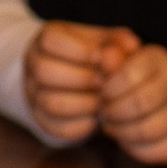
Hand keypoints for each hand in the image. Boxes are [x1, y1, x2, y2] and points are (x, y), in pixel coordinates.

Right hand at [25, 20, 133, 144]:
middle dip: (83, 79)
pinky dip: (82, 125)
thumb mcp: (103, 41)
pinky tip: (97, 118)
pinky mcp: (42, 120)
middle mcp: (33, 65)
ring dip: (84, 104)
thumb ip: (118, 41)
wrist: (75, 78)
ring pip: (50, 102)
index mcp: (46, 40)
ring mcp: (34, 94)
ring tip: (105, 102)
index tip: (103, 58)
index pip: (51, 40)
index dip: (80, 51)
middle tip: (107, 84)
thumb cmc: (92, 56)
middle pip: (46, 72)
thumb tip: (133, 46)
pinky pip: (58, 127)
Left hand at [97, 39, 166, 164]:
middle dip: (113, 113)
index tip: (102, 94)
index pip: (130, 75)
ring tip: (111, 127)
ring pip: (148, 131)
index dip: (109, 89)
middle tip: (104, 114)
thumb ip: (110, 57)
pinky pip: (158, 151)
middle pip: (140, 103)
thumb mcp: (125, 61)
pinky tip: (126, 140)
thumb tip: (100, 58)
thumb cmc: (140, 78)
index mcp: (160, 60)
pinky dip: (135, 149)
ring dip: (121, 133)